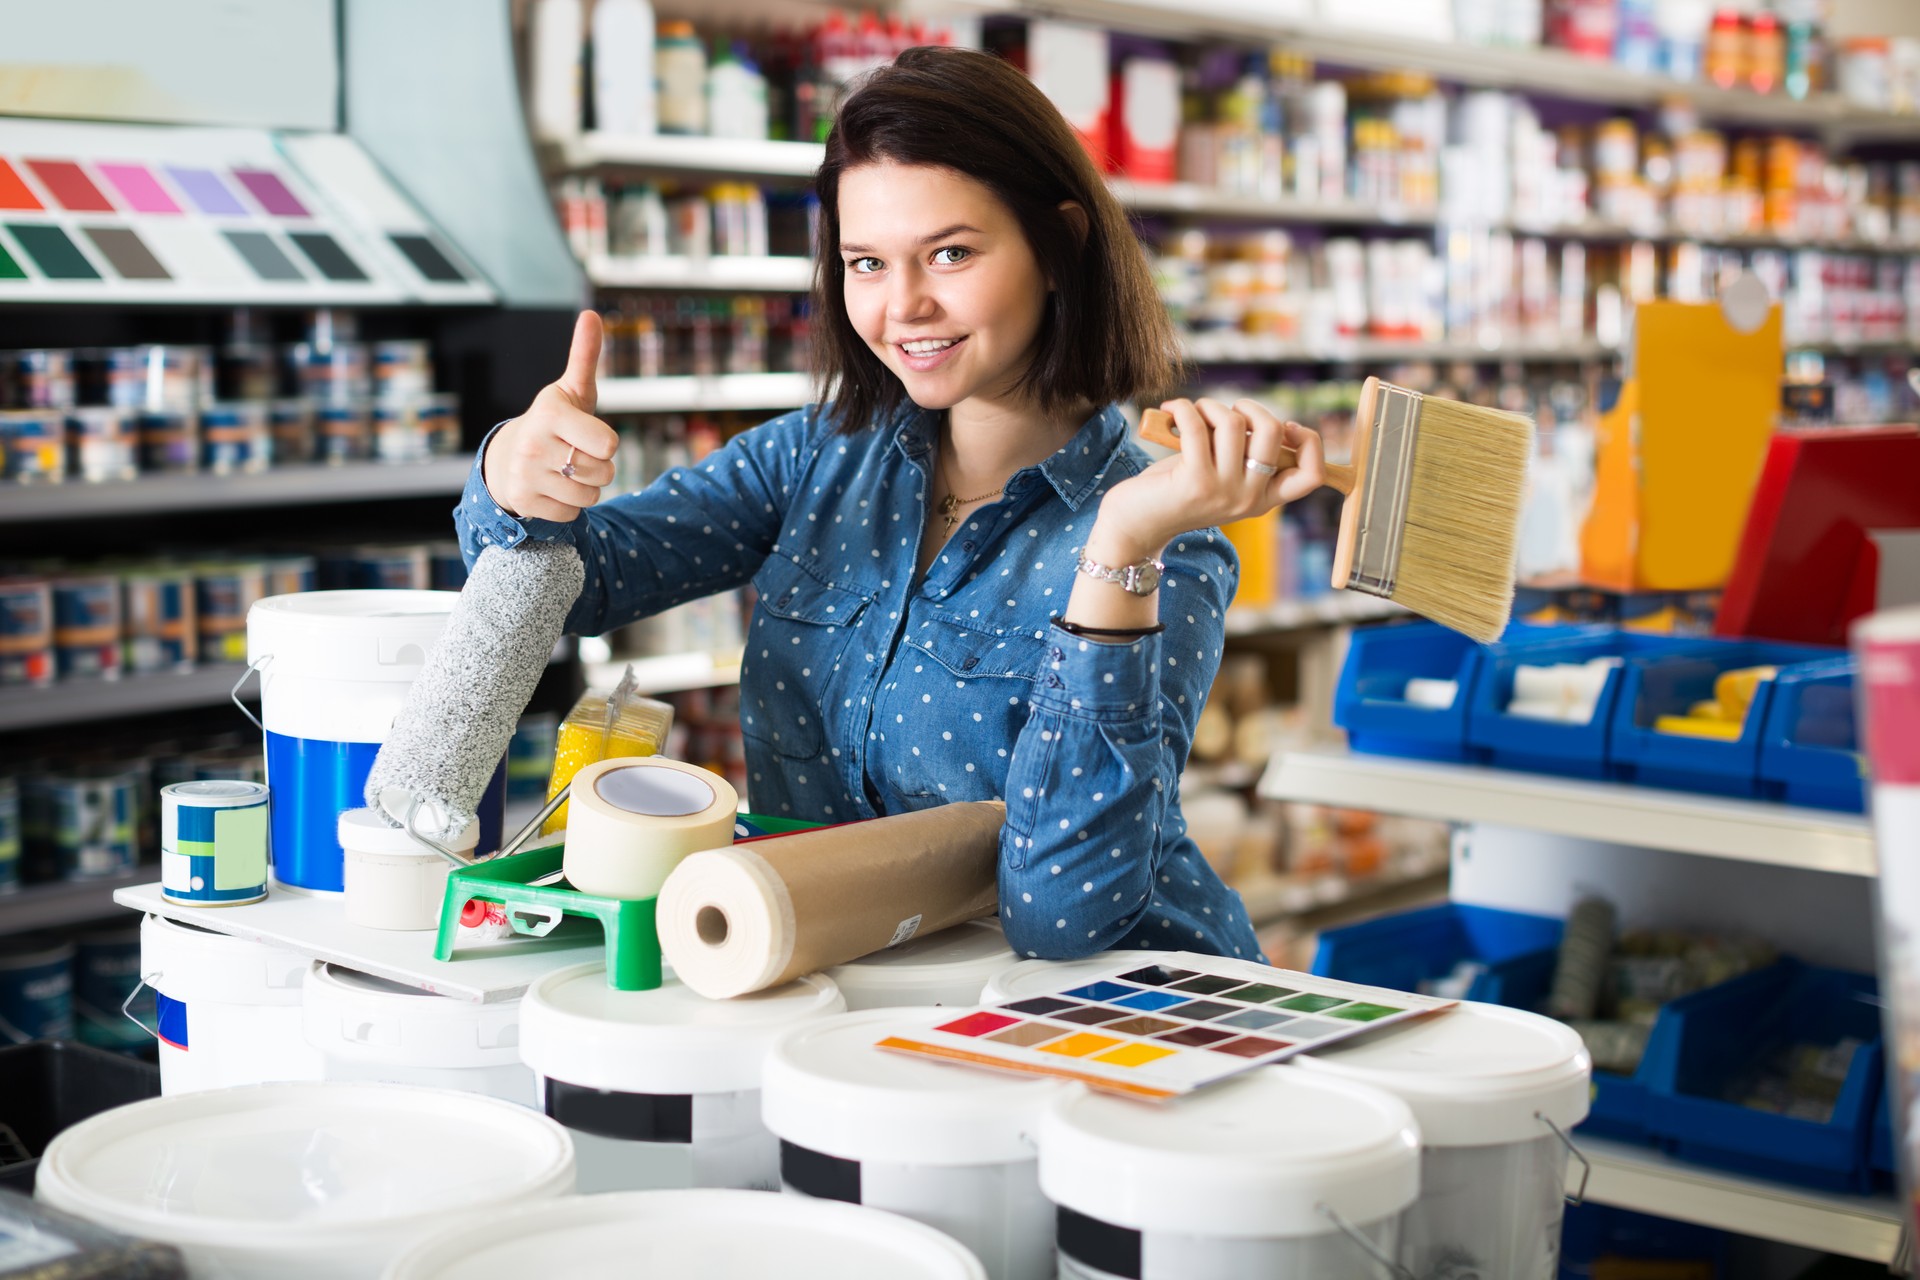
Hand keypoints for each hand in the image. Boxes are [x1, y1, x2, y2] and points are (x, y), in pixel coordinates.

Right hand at [482, 310, 619, 521]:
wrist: (507, 457)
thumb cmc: (554, 422)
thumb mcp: (570, 390)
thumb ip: (585, 356)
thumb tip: (591, 314)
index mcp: (551, 413)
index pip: (608, 444)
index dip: (606, 442)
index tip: (588, 434)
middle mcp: (535, 444)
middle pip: (603, 472)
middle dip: (599, 467)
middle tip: (577, 454)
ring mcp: (526, 475)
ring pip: (589, 496)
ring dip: (586, 488)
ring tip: (566, 471)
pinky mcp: (524, 502)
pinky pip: (572, 515)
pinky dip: (569, 506)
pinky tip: (552, 488)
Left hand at [1088, 397, 1325, 560]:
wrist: (1135, 525)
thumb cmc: (1177, 489)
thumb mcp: (1220, 474)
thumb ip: (1244, 452)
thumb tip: (1254, 415)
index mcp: (1262, 499)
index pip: (1312, 475)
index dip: (1309, 442)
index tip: (1286, 427)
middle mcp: (1248, 499)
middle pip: (1274, 432)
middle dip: (1250, 408)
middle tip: (1224, 414)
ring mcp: (1223, 492)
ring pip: (1233, 424)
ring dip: (1209, 407)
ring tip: (1191, 415)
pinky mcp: (1194, 483)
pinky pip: (1198, 425)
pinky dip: (1183, 408)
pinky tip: (1171, 410)